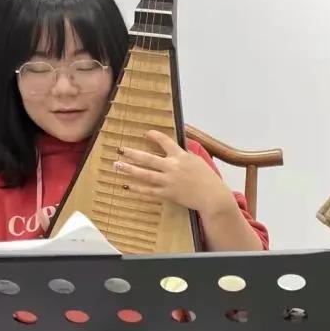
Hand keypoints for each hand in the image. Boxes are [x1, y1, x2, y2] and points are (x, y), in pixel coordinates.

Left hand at [113, 129, 235, 218]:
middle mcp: (172, 167)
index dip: (154, 136)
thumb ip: (184, 154)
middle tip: (120, 149)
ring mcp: (168, 181)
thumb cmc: (207, 178)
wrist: (212, 197)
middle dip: (132, 153)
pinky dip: (137, 189)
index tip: (146, 133)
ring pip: (145, 174)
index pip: (165, 142)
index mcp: (181, 156)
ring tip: (116, 165)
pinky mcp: (167, 194)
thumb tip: (175, 148)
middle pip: (148, 158)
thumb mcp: (196, 161)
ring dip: (129, 169)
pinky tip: (126, 186)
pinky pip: (149, 191)